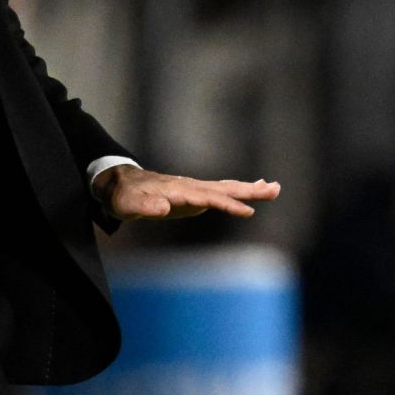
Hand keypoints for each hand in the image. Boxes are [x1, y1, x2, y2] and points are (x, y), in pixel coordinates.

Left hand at [96, 165, 279, 220]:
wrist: (119, 184)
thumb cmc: (122, 196)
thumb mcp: (127, 204)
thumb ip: (143, 206)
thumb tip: (164, 207)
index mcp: (177, 190)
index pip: (207, 197)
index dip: (226, 204)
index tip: (248, 211)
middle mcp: (189, 187)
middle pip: (223, 188)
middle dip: (248, 190)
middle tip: (275, 189)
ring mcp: (193, 189)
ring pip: (225, 188)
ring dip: (249, 189)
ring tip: (274, 188)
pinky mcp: (194, 195)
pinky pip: (220, 193)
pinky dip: (238, 191)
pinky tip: (253, 191)